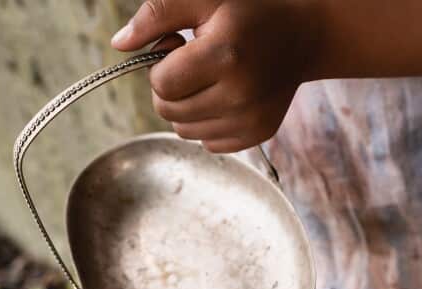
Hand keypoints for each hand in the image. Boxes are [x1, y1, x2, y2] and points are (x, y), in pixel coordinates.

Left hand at [111, 0, 323, 152]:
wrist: (302, 36)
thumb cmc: (248, 12)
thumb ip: (157, 14)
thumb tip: (120, 44)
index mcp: (226, 57)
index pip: (161, 85)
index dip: (160, 66)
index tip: (179, 47)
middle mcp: (241, 96)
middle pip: (169, 112)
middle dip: (170, 87)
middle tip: (196, 62)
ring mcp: (251, 120)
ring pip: (184, 131)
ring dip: (187, 107)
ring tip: (212, 78)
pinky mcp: (257, 135)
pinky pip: (208, 143)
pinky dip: (208, 122)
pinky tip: (226, 96)